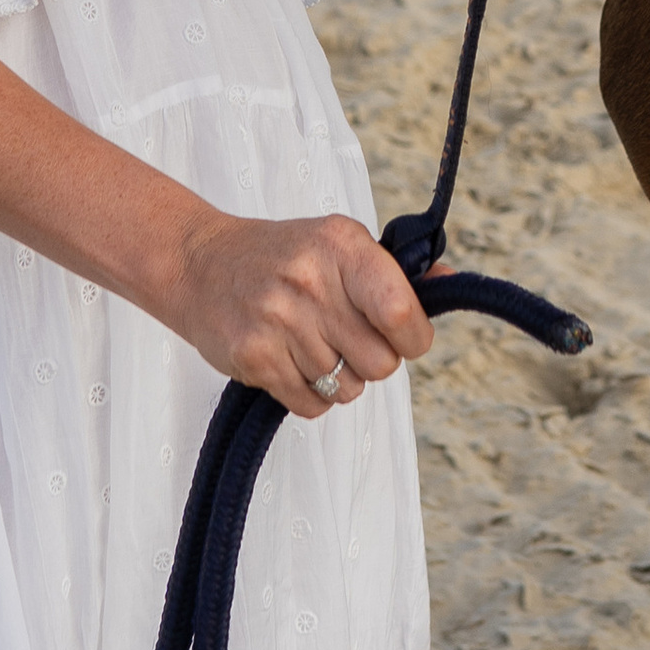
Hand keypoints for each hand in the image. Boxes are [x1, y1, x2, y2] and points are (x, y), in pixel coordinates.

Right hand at [170, 209, 437, 414]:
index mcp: (341, 245)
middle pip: (381, 364)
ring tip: (310, 345)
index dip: (413, 338)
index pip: (402, 313)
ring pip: (347, 390)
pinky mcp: (252, 356)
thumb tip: (450, 281)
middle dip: (371, 361)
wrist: (199, 263)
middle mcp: (310, 280)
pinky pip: (311, 405)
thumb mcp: (338, 244)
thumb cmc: (282, 257)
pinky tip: (290, 362)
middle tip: (344, 338)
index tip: (402, 336)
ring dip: (337, 379)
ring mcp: (277, 319)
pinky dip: (308, 395)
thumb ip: (396, 272)